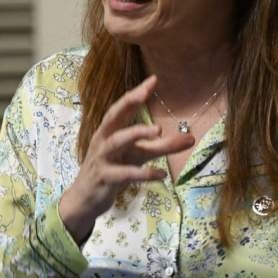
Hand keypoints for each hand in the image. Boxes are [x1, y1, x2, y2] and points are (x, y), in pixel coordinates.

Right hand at [59, 75, 194, 242]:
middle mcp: (104, 140)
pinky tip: (162, 174)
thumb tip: (192, 138)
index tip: (154, 79)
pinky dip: (144, 173)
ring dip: (136, 133)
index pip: (123, 107)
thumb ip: (163, 146)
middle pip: (113, 116)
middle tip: (145, 94)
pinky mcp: (105, 178)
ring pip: (116, 141)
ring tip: (159, 130)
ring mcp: (103, 158)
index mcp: (110, 130)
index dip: (136, 93)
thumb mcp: (139, 156)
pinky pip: (125, 174)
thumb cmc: (113, 170)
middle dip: (128, 103)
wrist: (85, 199)